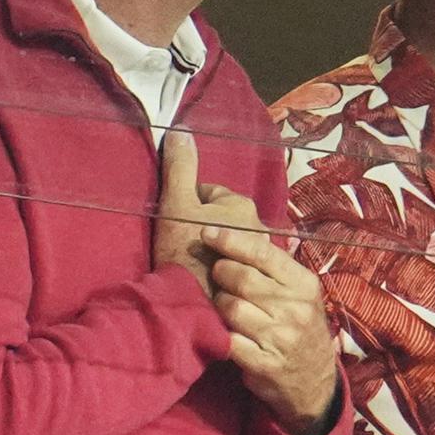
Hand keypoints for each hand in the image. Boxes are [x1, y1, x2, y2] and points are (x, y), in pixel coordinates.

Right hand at [152, 129, 261, 298]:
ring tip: (195, 265)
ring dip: (216, 249)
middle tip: (183, 245)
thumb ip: (179, 167)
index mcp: (240, 205)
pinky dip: (222, 270)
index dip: (187, 206)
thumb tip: (180, 129)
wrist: (195, 306)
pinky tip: (207, 280)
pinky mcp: (256, 281)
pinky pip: (236, 265)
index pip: (209, 193)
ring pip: (231, 242)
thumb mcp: (176, 205)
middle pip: (222, 218)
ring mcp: (258, 255)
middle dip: (205, 228)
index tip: (176, 225)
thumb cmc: (183, 251)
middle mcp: (258, 226)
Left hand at [204, 221, 340, 434]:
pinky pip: (228, 340)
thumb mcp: (300, 295)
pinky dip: (221, 335)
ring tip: (227, 309)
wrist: (314, 383)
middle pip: (240, 279)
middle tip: (219, 277)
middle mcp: (295, 309)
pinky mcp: (264, 364)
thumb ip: (274, 267)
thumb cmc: (299, 328)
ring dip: (220, 306)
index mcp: (304, 285)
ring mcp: (280, 337)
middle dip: (221, 274)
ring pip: (230, 308)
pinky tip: (226, 333)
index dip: (230, 240)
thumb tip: (238, 233)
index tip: (208, 232)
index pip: (262, 253)